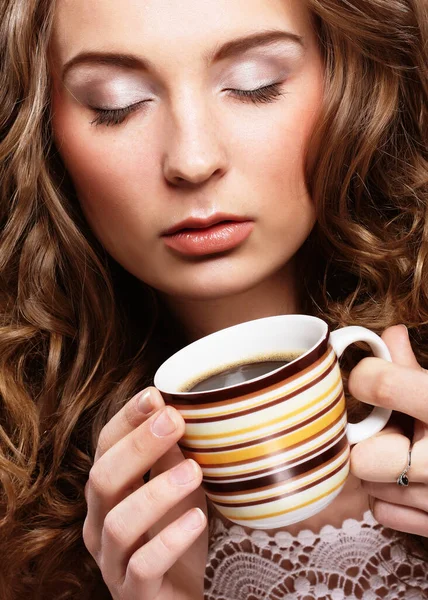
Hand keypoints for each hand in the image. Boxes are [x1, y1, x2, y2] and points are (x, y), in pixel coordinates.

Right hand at [83, 387, 207, 599]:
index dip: (126, 419)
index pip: (105, 447)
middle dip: (138, 446)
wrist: (181, 596)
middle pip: (103, 479)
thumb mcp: (177, 490)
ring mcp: (112, 561)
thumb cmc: (176, 534)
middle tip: (175, 422)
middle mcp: (100, 523)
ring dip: (156, 492)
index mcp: (108, 492)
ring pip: (119, 523)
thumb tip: (180, 412)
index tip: (154, 395)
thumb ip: (172, 457)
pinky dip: (170, 541)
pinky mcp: (133, 593)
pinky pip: (143, 567)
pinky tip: (197, 519)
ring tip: (194, 471)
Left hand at [348, 325, 427, 536]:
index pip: (382, 386)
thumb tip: (389, 336)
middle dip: (368, 439)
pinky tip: (407, 478)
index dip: (366, 377)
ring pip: (369, 485)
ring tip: (404, 452)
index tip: (369, 377)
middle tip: (386, 427)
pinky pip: (383, 512)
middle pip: (363, 457)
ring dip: (376, 467)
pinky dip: (386, 496)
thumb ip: (415, 367)